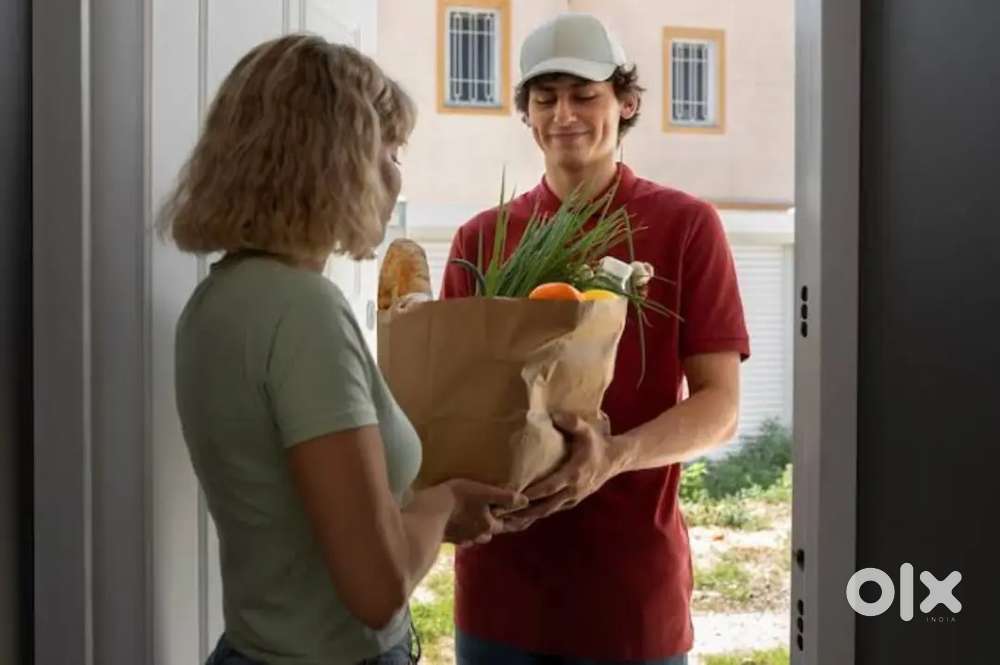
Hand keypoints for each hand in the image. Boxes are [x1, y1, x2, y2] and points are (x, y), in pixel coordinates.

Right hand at [439, 479, 526, 545]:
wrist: (427, 513)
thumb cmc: (459, 499)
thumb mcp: (485, 493)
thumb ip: (506, 497)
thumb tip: (525, 501)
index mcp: (489, 527)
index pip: (505, 525)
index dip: (510, 519)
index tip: (514, 515)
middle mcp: (477, 537)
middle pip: (489, 531)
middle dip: (490, 523)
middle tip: (489, 510)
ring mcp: (460, 539)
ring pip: (473, 534)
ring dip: (475, 526)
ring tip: (471, 513)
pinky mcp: (446, 538)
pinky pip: (458, 535)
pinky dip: (460, 528)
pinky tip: (454, 519)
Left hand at [501, 413, 622, 532]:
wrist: (615, 460)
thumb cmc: (597, 444)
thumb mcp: (587, 430)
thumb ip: (571, 422)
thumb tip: (554, 415)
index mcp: (573, 475)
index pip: (549, 487)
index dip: (531, 493)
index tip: (513, 496)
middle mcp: (572, 491)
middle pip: (545, 506)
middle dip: (524, 511)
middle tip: (504, 513)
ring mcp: (574, 499)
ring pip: (548, 512)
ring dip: (530, 516)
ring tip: (509, 519)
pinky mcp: (574, 501)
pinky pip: (554, 510)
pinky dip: (539, 513)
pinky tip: (525, 515)